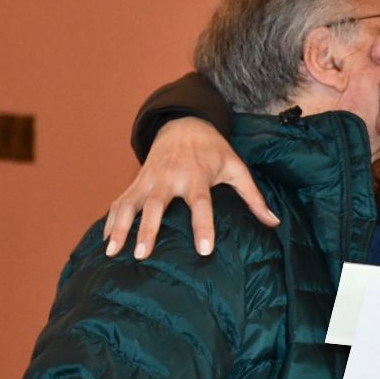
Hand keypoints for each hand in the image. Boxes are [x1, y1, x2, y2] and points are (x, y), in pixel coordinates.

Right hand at [102, 117, 279, 259]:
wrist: (184, 124)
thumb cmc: (214, 150)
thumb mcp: (237, 168)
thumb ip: (253, 197)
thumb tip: (274, 222)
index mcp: (196, 176)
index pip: (201, 204)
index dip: (203, 226)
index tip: (204, 249)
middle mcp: (169, 178)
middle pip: (156, 205)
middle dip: (148, 229)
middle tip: (142, 254)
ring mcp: (149, 180)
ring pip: (131, 204)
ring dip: (121, 227)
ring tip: (112, 252)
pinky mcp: (136, 182)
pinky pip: (119, 202)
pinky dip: (111, 220)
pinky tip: (105, 242)